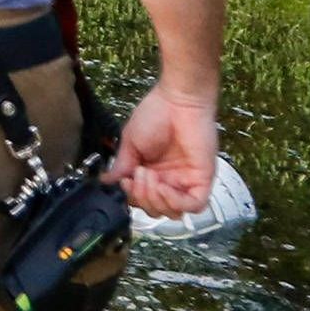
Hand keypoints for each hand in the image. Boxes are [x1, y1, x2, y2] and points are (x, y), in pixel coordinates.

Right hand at [104, 82, 217, 217]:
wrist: (178, 99)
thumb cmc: (157, 113)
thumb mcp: (130, 142)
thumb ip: (121, 166)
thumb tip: (107, 183)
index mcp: (153, 172)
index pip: (141, 200)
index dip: (132, 197)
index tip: (124, 181)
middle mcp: (170, 179)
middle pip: (156, 210)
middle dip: (142, 198)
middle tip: (137, 176)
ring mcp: (187, 181)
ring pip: (174, 212)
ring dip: (156, 200)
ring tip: (148, 176)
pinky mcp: (203, 179)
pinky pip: (194, 205)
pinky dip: (174, 201)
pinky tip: (162, 186)